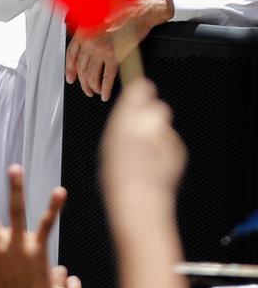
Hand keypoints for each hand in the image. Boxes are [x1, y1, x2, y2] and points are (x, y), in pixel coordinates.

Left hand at [64, 0, 173, 100]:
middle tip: (86, 89)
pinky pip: (107, 77)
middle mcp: (90, 42)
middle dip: (83, 82)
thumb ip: (89, 37)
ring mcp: (101, 50)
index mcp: (84, 33)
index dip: (70, 69)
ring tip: (95, 92)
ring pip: (92, 75)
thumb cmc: (123, 15)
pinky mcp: (115, 56)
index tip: (71, 78)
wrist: (139, 12)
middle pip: (81, 68)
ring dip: (93, 87)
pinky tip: (105, 95)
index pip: (71, 55)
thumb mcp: (98, 23)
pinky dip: (105, 89)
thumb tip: (85, 53)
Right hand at [100, 80, 185, 214]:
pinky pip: (171, 144)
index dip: (140, 93)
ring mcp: (166, 136)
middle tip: (140, 134)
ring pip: (164, 128)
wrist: (138, 197)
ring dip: (157, 137)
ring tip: (144, 156)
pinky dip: (164, 151)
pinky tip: (153, 164)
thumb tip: (133, 110)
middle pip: (157, 108)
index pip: (140, 89)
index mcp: (128, 119)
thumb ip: (123, 123)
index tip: (139, 94)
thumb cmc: (119, 175)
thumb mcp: (110, 144)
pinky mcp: (178, 149)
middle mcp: (150, 123)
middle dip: (151, 117)